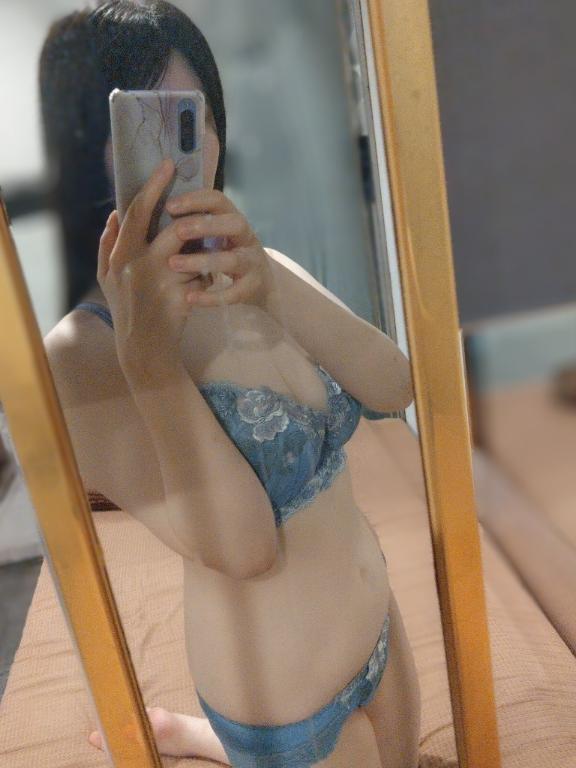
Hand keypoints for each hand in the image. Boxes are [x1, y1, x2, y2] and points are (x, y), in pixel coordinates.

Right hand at [97, 158, 209, 378]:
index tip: (167, 164)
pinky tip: (206, 286)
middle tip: (205, 194)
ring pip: (191, 251)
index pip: (136, 212)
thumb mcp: (108, 279)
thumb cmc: (126, 311)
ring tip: (207, 250)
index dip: (152, 186)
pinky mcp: (180, 299)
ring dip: (201, 250)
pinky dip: (205, 278)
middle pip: (170, 225)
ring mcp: (160, 282)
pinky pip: (202, 277)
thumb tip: (113, 214)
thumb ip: (107, 245)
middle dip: (189, 209)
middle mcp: (138, 265)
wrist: (143, 350)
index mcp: (120, 255)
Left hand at [164, 189, 273, 307]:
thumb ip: (199, 224)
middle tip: (178, 231)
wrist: (263, 285)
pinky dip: (211, 297)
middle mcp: (248, 238)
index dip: (196, 200)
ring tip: (174, 264)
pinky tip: (190, 298)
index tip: (170, 206)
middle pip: (234, 224)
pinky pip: (233, 293)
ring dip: (202, 260)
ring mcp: (252, 263)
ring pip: (231, 260)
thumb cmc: (230, 254)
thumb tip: (165, 210)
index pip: (219, 201)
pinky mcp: (251, 287)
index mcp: (234, 220)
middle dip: (206, 225)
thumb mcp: (219, 235)